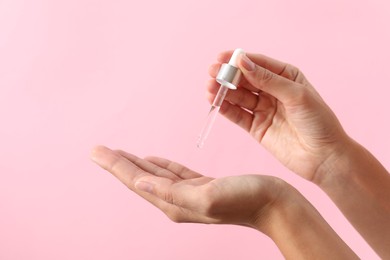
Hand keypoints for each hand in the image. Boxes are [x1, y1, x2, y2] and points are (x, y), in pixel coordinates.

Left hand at [91, 146, 283, 226]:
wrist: (274, 203)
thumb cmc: (245, 200)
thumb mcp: (206, 197)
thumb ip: (171, 192)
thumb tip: (139, 184)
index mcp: (174, 203)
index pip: (136, 181)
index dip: (115, 165)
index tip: (95, 151)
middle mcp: (177, 200)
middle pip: (140, 178)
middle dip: (118, 163)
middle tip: (98, 150)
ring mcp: (189, 193)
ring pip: (154, 174)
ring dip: (135, 162)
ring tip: (118, 153)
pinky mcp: (201, 185)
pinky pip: (173, 173)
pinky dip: (159, 165)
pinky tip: (151, 160)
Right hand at [207, 51, 349, 180]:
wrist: (324, 157)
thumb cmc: (319, 123)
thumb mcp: (296, 95)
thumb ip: (268, 80)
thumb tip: (243, 62)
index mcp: (286, 77)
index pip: (258, 64)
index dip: (239, 60)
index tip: (222, 58)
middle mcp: (272, 91)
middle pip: (245, 80)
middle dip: (228, 75)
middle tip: (212, 73)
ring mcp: (263, 109)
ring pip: (238, 96)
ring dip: (223, 91)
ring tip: (210, 88)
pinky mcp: (256, 127)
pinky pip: (238, 115)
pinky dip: (226, 108)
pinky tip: (215, 102)